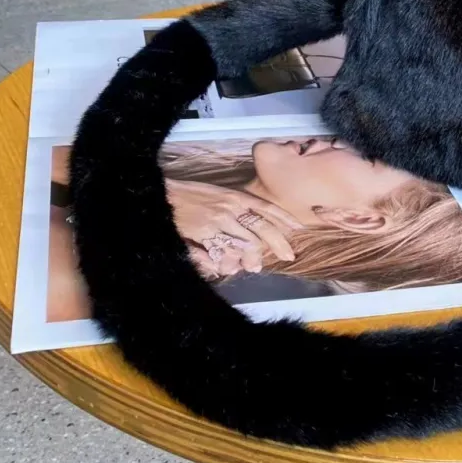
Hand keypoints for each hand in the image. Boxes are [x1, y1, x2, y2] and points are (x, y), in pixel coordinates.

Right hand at [165, 179, 300, 277]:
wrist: (162, 196)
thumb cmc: (190, 195)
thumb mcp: (218, 195)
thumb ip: (237, 207)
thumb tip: (255, 223)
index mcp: (235, 196)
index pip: (266, 207)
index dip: (284, 218)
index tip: (299, 229)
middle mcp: (230, 207)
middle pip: (262, 228)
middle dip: (278, 243)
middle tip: (290, 255)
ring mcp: (216, 221)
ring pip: (244, 243)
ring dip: (253, 257)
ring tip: (256, 266)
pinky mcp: (202, 233)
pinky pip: (221, 252)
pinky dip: (228, 261)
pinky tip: (230, 267)